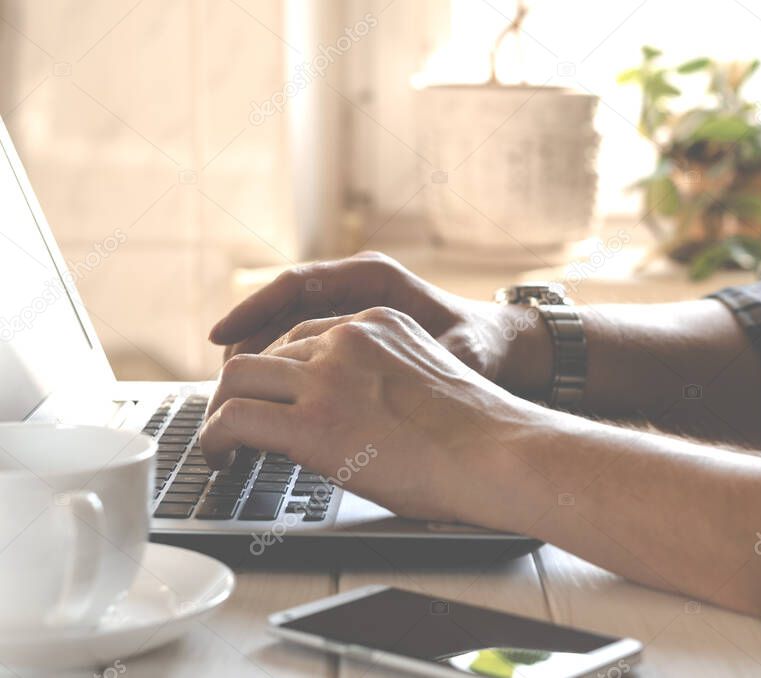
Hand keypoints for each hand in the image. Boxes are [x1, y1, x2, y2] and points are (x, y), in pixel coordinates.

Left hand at [199, 306, 535, 521]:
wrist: (498, 452)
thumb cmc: (478, 435)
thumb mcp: (427, 380)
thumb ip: (383, 378)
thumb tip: (358, 414)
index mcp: (379, 322)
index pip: (305, 334)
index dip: (280, 370)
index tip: (271, 395)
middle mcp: (349, 336)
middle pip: (267, 352)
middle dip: (246, 388)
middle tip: (238, 423)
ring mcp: (328, 375)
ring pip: (238, 377)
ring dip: (222, 411)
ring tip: (224, 444)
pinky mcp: (313, 420)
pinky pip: (234, 417)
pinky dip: (215, 438)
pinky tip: (223, 458)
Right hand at [209, 251, 551, 396]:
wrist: (498, 348)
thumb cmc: (478, 344)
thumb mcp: (458, 351)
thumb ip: (425, 358)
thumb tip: (391, 378)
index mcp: (374, 277)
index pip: (297, 285)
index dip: (252, 309)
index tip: (219, 337)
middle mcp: (356, 288)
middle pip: (283, 307)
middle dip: (248, 340)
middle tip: (221, 381)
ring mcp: (351, 309)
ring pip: (288, 327)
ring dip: (260, 357)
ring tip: (234, 395)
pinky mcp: (351, 333)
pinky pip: (303, 344)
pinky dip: (282, 367)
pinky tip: (267, 398)